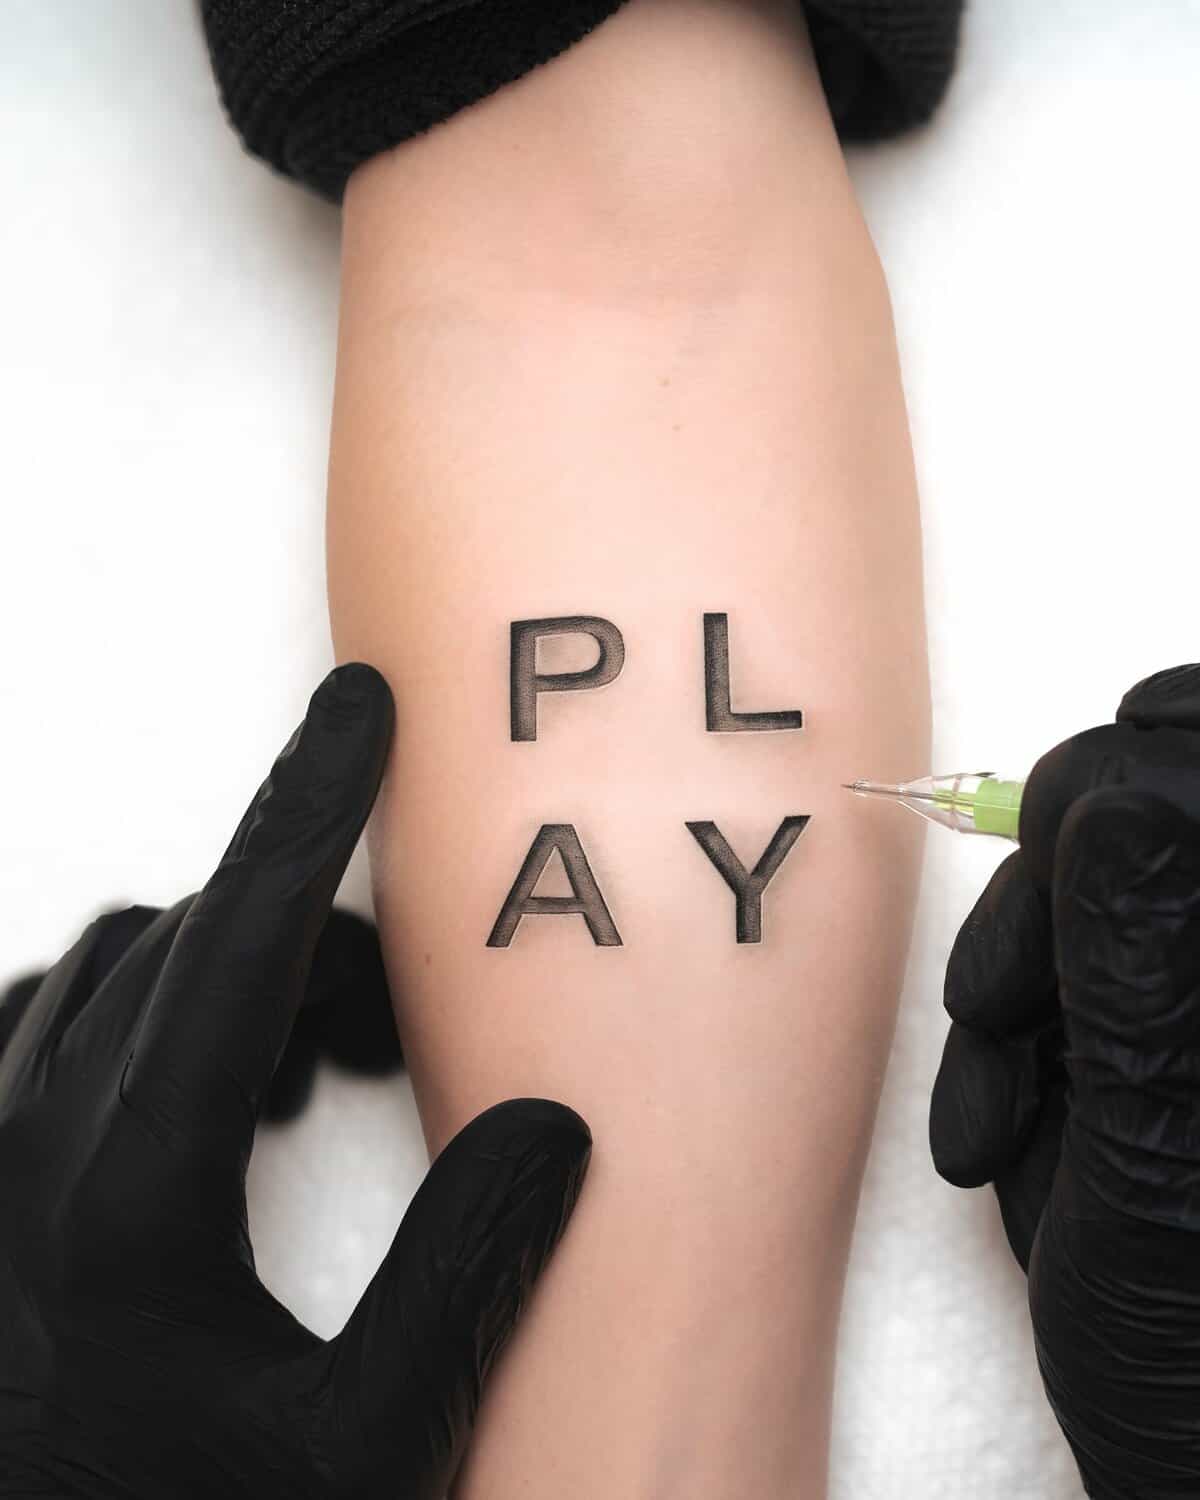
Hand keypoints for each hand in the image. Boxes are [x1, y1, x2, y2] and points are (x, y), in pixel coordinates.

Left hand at [0, 663, 590, 1499]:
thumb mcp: (365, 1446)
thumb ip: (464, 1274)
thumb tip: (550, 1126)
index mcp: (130, 1192)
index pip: (245, 935)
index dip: (317, 803)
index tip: (362, 707)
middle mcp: (32, 1151)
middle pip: (191, 945)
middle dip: (313, 945)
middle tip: (397, 1031)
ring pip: (112, 973)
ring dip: (225, 978)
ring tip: (308, 1077)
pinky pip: (43, 1022)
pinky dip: (134, 1008)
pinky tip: (189, 1085)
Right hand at [929, 664, 1199, 1497]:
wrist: (1188, 1473)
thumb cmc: (1196, 1364)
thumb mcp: (1159, 1164)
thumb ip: (1141, 967)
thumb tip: (1123, 788)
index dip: (1164, 746)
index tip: (1062, 801)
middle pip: (1151, 825)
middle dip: (1048, 902)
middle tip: (997, 1003)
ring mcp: (1185, 1014)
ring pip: (1087, 905)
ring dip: (1013, 994)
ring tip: (994, 1119)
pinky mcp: (1150, 1047)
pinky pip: (1061, 984)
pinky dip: (1012, 1040)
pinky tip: (999, 1131)